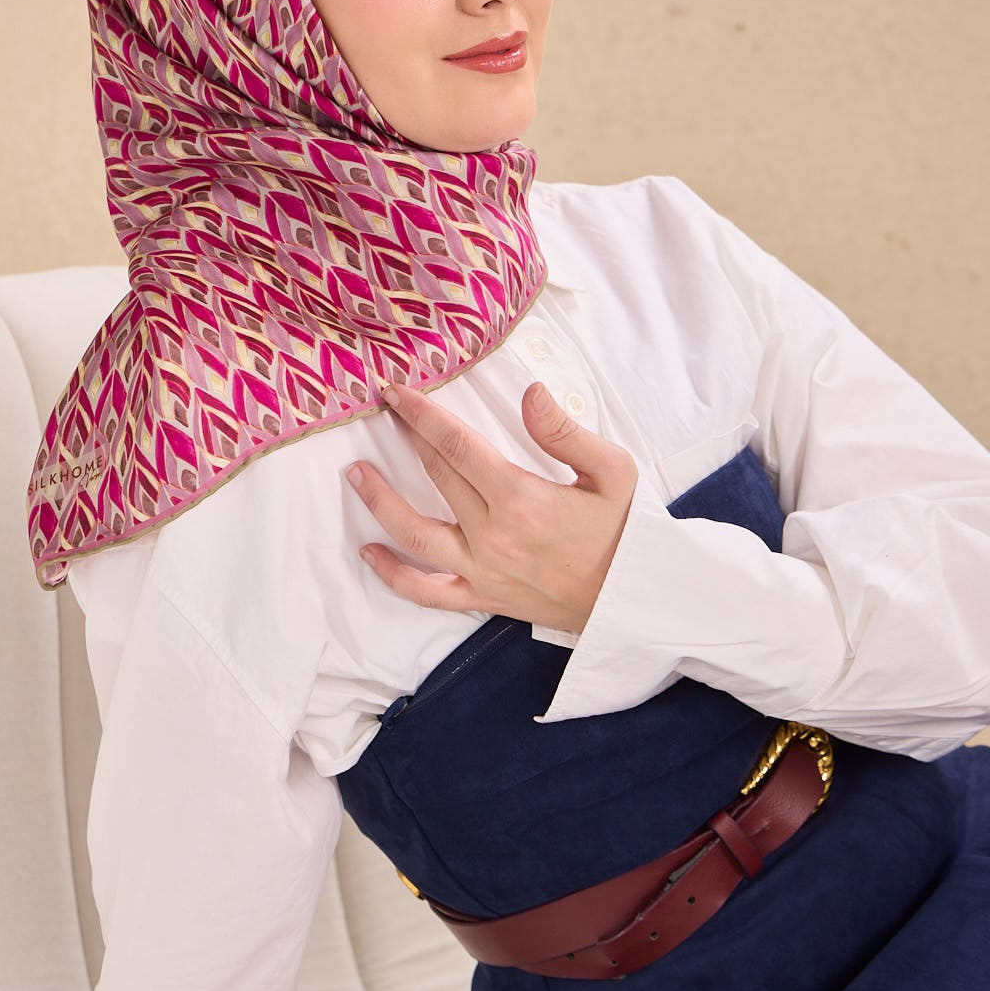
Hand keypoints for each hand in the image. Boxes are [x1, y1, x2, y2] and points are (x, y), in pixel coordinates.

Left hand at [346, 380, 636, 631]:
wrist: (633, 599)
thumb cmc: (624, 532)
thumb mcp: (612, 471)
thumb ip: (565, 432)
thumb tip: (530, 393)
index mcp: (522, 498)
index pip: (457, 445)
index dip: (422, 414)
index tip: (396, 392)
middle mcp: (493, 534)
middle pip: (435, 476)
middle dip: (405, 437)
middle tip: (383, 410)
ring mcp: (483, 569)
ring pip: (414, 535)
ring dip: (379, 502)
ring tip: (355, 474)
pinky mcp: (482, 597)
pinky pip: (426, 592)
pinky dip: (393, 575)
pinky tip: (369, 552)